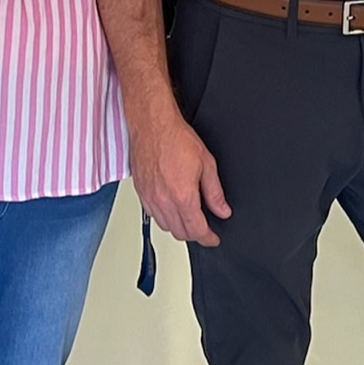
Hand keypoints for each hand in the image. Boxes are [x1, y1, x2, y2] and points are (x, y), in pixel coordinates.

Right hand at [130, 108, 230, 244]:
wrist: (151, 125)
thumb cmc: (175, 138)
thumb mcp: (206, 164)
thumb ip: (215, 192)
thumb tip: (222, 210)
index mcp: (182, 196)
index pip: (197, 230)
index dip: (208, 238)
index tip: (214, 239)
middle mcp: (163, 201)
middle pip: (180, 233)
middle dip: (195, 235)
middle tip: (204, 230)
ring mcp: (149, 198)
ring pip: (165, 227)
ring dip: (179, 228)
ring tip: (189, 220)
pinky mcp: (140, 193)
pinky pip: (153, 216)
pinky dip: (164, 218)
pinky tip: (171, 210)